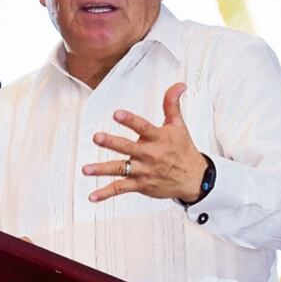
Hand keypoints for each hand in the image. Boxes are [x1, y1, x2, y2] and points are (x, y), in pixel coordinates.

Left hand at [82, 83, 206, 202]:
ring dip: (102, 170)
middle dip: (111, 142)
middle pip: (127, 148)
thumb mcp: (178, 125)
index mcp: (158, 138)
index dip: (130, 120)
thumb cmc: (183, 149)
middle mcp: (149, 154)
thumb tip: (179, 84)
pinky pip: (120, 189)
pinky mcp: (140, 185)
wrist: (195, 179)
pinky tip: (92, 196)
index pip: (142, 127)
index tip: (116, 114)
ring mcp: (143, 171)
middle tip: (96, 137)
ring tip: (86, 169)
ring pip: (120, 169)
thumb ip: (172, 104)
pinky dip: (106, 193)